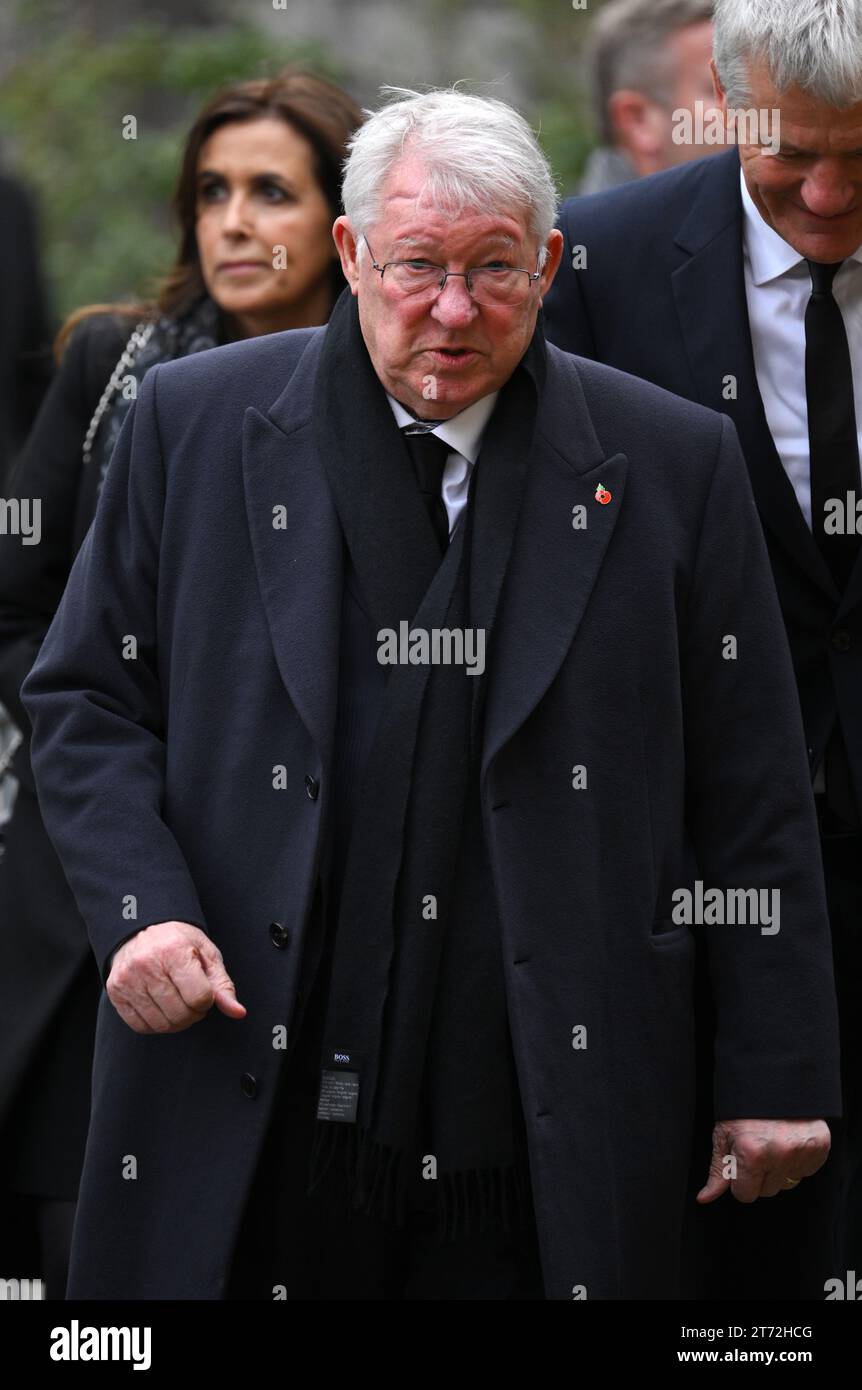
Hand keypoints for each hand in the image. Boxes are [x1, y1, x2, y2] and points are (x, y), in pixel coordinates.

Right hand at [106, 920, 246, 1033]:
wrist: (142, 929)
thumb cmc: (179, 942)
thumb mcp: (207, 955)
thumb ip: (223, 985)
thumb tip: (238, 1012)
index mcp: (174, 951)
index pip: (200, 997)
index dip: (208, 1001)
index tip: (204, 992)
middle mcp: (147, 965)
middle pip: (180, 1015)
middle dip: (193, 1014)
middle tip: (192, 1001)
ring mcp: (128, 980)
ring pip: (161, 1024)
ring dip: (176, 1022)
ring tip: (177, 1003)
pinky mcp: (115, 992)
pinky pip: (140, 1026)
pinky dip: (155, 1024)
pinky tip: (160, 1008)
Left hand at [697, 1118, 829, 1202]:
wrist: (772, 1079)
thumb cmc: (743, 1108)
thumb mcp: (724, 1135)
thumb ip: (718, 1171)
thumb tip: (704, 1198)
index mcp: (752, 1153)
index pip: (744, 1195)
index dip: (740, 1179)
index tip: (740, 1161)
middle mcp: (780, 1155)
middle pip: (767, 1191)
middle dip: (759, 1175)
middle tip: (757, 1147)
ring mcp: (803, 1151)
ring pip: (788, 1183)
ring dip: (779, 1169)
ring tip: (773, 1142)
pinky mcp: (820, 1147)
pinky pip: (806, 1171)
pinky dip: (797, 1161)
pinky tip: (788, 1140)